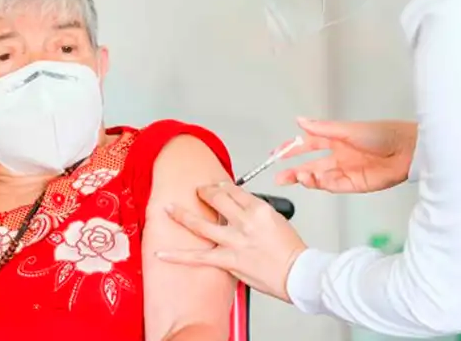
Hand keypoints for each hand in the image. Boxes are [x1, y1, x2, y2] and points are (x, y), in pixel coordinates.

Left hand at [156, 182, 306, 301]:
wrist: (298, 274)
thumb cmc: (291, 250)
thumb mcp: (276, 220)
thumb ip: (254, 213)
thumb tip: (238, 210)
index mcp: (259, 209)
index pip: (233, 190)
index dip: (221, 187)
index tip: (216, 187)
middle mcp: (245, 222)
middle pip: (216, 198)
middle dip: (204, 192)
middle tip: (198, 192)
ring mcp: (235, 241)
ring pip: (201, 224)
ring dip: (182, 215)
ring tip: (169, 209)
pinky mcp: (229, 260)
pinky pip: (198, 257)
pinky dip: (178, 256)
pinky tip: (162, 254)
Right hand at [275, 117, 415, 193]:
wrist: (408, 150)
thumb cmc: (384, 133)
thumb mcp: (347, 129)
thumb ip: (322, 128)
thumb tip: (300, 120)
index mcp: (336, 140)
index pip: (308, 145)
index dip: (292, 149)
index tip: (277, 153)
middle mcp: (339, 156)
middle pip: (311, 165)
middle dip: (293, 171)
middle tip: (280, 177)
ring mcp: (346, 171)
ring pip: (320, 177)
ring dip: (308, 178)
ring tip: (298, 176)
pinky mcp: (356, 184)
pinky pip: (335, 186)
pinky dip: (323, 184)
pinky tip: (316, 180)